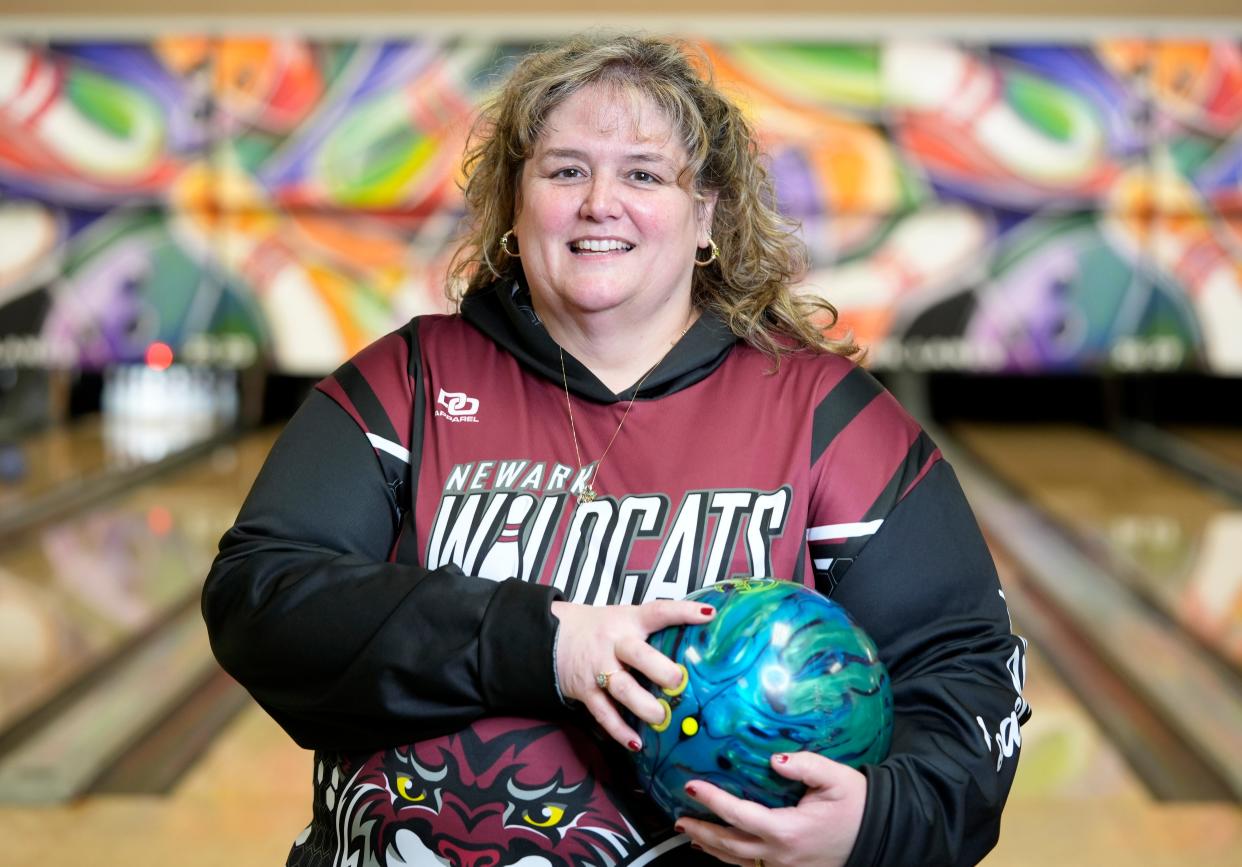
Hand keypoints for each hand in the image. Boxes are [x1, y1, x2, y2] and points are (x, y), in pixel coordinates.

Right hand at [551, 599, 714, 749]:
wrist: (552, 636)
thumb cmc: (602, 630)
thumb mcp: (625, 618)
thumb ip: (655, 629)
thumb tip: (704, 634)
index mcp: (629, 621)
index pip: (658, 612)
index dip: (683, 612)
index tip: (708, 616)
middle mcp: (614, 643)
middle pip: (637, 655)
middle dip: (659, 669)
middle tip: (678, 681)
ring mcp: (598, 668)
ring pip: (621, 688)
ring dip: (642, 705)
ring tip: (662, 717)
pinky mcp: (586, 691)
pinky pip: (603, 713)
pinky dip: (619, 730)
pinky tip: (636, 742)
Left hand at [676, 752, 865, 866]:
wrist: (879, 834)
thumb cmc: (857, 805)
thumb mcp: (835, 778)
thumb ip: (804, 765)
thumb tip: (775, 760)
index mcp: (788, 830)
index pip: (740, 814)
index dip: (713, 801)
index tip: (692, 787)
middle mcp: (781, 854)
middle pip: (730, 845)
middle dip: (701, 830)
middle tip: (679, 817)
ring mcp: (784, 866)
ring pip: (737, 861)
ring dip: (710, 847)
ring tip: (689, 833)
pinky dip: (730, 859)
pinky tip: (719, 850)